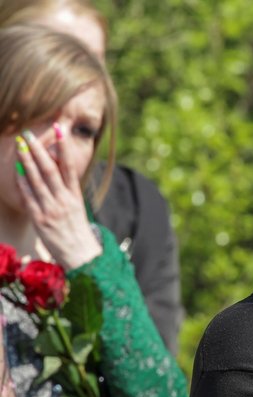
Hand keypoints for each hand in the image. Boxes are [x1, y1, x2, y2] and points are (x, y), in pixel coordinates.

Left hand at [13, 126, 101, 269]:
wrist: (81, 255)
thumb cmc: (77, 231)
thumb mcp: (77, 209)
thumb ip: (67, 191)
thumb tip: (58, 173)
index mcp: (75, 196)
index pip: (69, 167)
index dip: (64, 148)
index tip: (60, 130)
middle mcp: (64, 200)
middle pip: (50, 170)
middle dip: (39, 150)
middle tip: (29, 134)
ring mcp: (51, 209)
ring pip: (37, 180)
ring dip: (27, 161)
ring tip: (20, 145)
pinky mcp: (40, 219)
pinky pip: (29, 197)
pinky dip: (23, 182)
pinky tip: (17, 170)